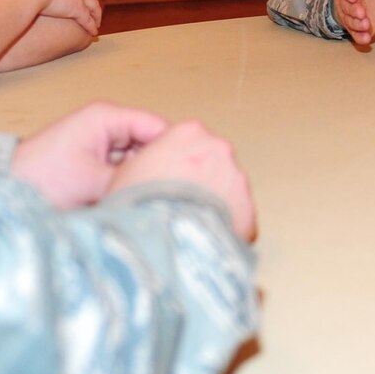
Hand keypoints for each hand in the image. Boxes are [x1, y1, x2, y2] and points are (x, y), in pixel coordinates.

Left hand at [11, 101, 169, 208]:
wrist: (1, 193)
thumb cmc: (38, 179)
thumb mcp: (90, 181)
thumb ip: (130, 181)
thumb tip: (164, 193)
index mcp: (107, 117)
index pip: (159, 128)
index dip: (176, 152)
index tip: (190, 179)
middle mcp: (109, 125)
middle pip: (152, 145)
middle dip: (159, 169)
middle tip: (171, 197)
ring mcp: (103, 144)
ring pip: (140, 161)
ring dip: (143, 181)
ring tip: (151, 204)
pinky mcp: (97, 163)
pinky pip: (126, 173)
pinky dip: (129, 187)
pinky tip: (133, 205)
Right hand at [109, 119, 257, 240]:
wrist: (159, 237)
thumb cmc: (137, 205)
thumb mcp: (127, 173)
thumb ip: (148, 162)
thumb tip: (150, 173)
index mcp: (187, 133)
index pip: (188, 141)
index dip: (177, 163)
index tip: (169, 180)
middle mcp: (218, 149)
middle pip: (212, 162)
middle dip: (199, 181)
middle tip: (179, 205)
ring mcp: (236, 178)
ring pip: (227, 189)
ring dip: (214, 204)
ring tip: (191, 226)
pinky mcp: (248, 209)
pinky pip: (238, 218)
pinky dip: (226, 227)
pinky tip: (205, 240)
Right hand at [332, 0, 374, 46]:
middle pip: (346, 6)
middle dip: (354, 11)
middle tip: (362, 14)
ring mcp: (349, 13)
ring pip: (350, 20)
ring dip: (358, 24)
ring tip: (366, 25)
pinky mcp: (356, 26)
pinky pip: (355, 33)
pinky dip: (359, 37)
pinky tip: (365, 40)